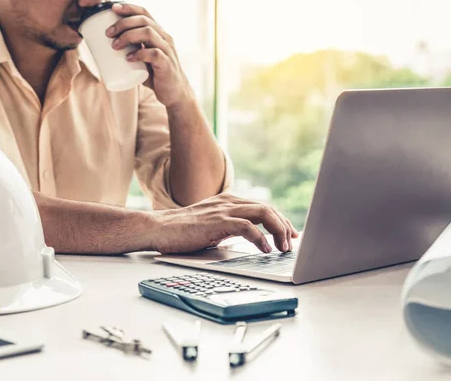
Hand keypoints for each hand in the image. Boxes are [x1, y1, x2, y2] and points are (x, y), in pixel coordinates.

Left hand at [107, 2, 191, 107]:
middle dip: (123, 23)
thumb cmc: (156, 75)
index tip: (112, 8)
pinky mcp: (167, 64)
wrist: (174, 93)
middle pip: (143, 20)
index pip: (144, 13)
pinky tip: (129, 58)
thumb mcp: (144, 59)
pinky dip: (140, 54)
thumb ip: (131, 51)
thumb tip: (105, 49)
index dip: (129, 8)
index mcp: (159, 34)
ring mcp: (167, 51)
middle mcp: (164, 38)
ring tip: (115, 46)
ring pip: (148, 33)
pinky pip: (154, 54)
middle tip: (108, 33)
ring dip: (128, 36)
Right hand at [148, 194, 299, 254]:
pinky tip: (266, 249)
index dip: (280, 220)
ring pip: (262, 213)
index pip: (262, 207)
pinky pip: (247, 227)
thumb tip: (251, 239)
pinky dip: (260, 238)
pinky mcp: (217, 222)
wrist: (158, 228)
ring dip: (278, 230)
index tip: (290, 234)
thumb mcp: (212, 226)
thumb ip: (230, 227)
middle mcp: (229, 202)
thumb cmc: (182, 231)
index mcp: (228, 201)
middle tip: (291, 243)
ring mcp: (223, 210)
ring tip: (283, 247)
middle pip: (267, 208)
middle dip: (284, 225)